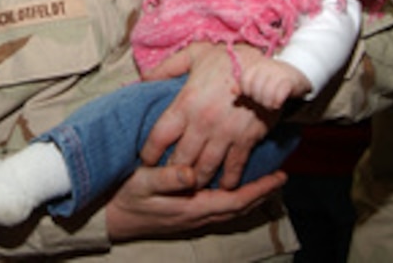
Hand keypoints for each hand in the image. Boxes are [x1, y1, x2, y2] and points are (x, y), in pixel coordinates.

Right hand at [106, 163, 286, 240]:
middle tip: (280, 178)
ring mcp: (193, 218)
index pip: (235, 200)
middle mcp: (197, 216)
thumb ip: (169, 177)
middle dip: (262, 193)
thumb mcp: (144, 182)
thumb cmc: (127, 198)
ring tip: (265, 183)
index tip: (280, 177)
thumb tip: (193, 173)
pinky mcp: (187, 216)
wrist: (112, 219)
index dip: (260, 189)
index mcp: (192, 207)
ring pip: (231, 210)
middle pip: (239, 208)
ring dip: (250, 197)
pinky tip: (234, 190)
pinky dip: (235, 200)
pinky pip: (220, 209)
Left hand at [141, 43, 274, 187]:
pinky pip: (234, 168)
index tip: (146, 161)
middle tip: (166, 179)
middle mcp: (202, 123)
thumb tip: (143, 79)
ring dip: (197, 180)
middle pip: (180, 159)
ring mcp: (225, 134)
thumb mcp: (194, 54)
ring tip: (190, 187)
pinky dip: (228, 180)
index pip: (159, 137)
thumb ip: (167, 68)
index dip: (149, 153)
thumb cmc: (230, 58)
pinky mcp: (246, 140)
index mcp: (186, 103)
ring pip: (205, 168)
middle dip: (172, 171)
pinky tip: (223, 186)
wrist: (268, 67)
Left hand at [241, 58, 311, 109]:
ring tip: (271, 104)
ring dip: (268, 103)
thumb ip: (245, 86)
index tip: (254, 95)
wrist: (299, 73)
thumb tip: (233, 91)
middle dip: (258, 99)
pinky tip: (278, 104)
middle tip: (265, 100)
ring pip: (266, 94)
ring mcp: (279, 73)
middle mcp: (267, 67)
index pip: (245, 81)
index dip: (247, 92)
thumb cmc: (275, 79)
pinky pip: (278, 96)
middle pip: (255, 90)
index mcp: (256, 65)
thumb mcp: (259, 80)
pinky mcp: (290, 81)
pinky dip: (276, 103)